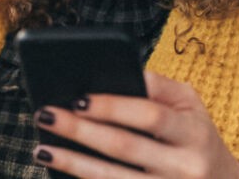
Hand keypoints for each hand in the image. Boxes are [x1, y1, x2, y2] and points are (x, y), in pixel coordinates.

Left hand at [32, 71, 238, 177]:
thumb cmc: (196, 134)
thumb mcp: (190, 104)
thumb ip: (157, 86)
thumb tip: (110, 71)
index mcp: (195, 132)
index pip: (150, 116)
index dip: (113, 107)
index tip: (78, 98)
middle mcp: (186, 167)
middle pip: (124, 148)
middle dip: (80, 131)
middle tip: (46, 113)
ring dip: (72, 163)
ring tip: (42, 147)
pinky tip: (61, 170)